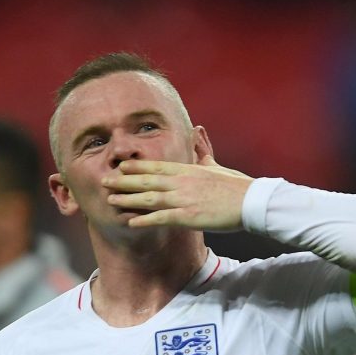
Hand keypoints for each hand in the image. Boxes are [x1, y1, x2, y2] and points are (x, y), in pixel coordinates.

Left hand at [102, 156, 253, 230]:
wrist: (251, 201)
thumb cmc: (237, 186)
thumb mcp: (216, 165)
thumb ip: (203, 151)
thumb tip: (198, 131)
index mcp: (188, 170)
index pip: (156, 166)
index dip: (136, 167)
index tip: (120, 166)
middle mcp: (181, 182)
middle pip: (146, 180)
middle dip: (123, 182)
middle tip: (104, 181)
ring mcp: (182, 198)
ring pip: (148, 198)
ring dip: (127, 200)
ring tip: (110, 200)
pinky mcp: (187, 216)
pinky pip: (160, 218)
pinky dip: (144, 220)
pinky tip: (130, 222)